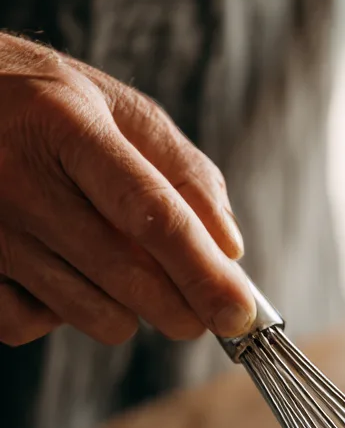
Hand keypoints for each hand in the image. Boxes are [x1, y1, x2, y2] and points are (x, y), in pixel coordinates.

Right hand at [0, 34, 255, 346]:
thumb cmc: (40, 103)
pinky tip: (57, 274)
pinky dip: (59, 314)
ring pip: (91, 312)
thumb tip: (228, 249)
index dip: (203, 274)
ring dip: (125, 309)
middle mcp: (19, 178)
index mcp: (66, 124)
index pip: (151, 215)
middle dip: (182, 310)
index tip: (239, 314)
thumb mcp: (113, 106)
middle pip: (126, 278)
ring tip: (114, 267)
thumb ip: (182, 170)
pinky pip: (33, 325)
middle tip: (200, 312)